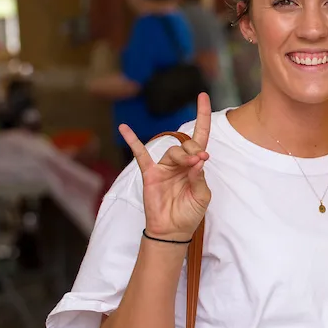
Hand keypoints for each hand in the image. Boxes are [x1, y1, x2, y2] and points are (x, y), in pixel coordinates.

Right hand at [120, 92, 211, 241]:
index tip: (203, 97)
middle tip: (198, 159)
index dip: (203, 117)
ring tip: (188, 164)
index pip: (201, 137)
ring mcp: (164, 166)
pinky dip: (132, 141)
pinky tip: (124, 128)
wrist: (173, 230)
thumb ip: (200, 177)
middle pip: (188, 144)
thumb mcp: (202, 196)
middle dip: (195, 149)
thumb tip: (199, 158)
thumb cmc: (189, 213)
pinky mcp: (150, 173)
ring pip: (173, 150)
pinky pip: (140, 154)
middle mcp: (180, 162)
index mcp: (195, 165)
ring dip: (182, 155)